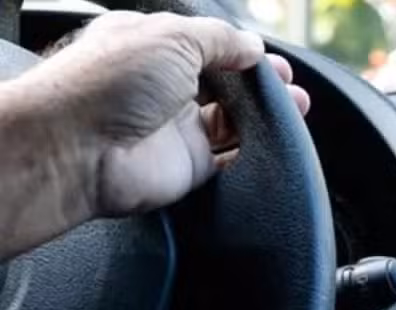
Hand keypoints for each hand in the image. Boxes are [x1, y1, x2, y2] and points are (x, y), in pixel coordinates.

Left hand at [28, 11, 310, 216]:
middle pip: (226, 85)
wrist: (78, 148)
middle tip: (289, 86)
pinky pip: (232, 159)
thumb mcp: (173, 37)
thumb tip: (253, 47)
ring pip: (235, 121)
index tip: (270, 59)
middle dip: (261, 85)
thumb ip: (221, 40)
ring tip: (296, 109)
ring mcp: (177, 128)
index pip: (208, 45)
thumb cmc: (110, 82)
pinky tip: (277, 142)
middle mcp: (165, 86)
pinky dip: (256, 153)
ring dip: (267, 116)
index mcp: (154, 46)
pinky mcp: (189, 165)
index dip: (242, 51)